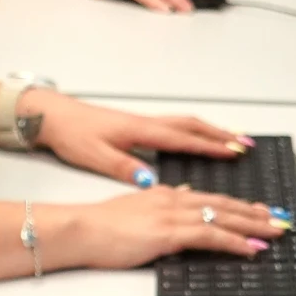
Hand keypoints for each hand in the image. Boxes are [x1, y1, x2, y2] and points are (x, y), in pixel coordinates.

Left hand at [27, 94, 250, 184]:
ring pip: (184, 123)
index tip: (234, 151)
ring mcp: (141, 122)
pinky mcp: (134, 126)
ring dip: (209, 131)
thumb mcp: (95, 156)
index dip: (210, 146)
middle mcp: (145, 123)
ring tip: (229, 138)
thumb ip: (124, 168)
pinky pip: (173, 126)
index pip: (183, 139)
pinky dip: (192, 131)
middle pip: (192, 126)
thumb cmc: (72, 134)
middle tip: (244, 144)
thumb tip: (150, 180)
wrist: (51, 116)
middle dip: (220, 135)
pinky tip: (194, 139)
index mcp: (140, 131)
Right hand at [52, 184, 287, 270]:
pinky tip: (250, 247)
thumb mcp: (134, 209)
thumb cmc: (98, 226)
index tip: (260, 210)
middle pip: (224, 203)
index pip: (210, 198)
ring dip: (253, 225)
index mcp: (164, 194)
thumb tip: (185, 199)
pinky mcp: (168, 232)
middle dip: (256, 212)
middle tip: (280, 219)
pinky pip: (210, 235)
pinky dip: (234, 241)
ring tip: (275, 232)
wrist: (80, 230)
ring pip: (222, 216)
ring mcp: (171, 215)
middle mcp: (172, 199)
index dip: (239, 205)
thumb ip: (161, 205)